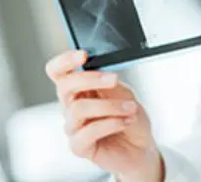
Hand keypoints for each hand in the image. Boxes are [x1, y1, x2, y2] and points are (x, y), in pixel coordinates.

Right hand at [45, 51, 163, 181]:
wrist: (141, 145)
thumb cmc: (129, 115)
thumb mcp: (124, 92)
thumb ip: (109, 81)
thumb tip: (101, 69)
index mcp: (79, 88)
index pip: (58, 71)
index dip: (64, 61)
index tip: (83, 55)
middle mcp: (72, 106)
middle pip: (64, 86)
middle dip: (90, 79)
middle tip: (114, 79)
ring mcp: (73, 127)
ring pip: (79, 109)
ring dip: (110, 106)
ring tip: (130, 108)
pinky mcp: (79, 146)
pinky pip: (87, 132)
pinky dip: (111, 123)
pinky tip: (126, 121)